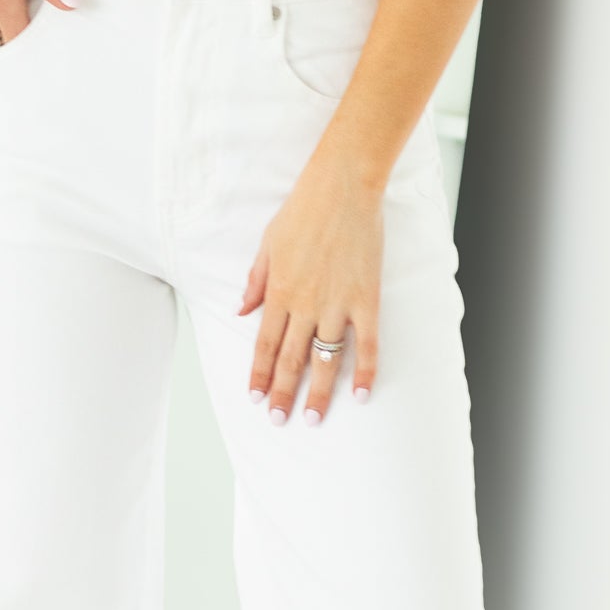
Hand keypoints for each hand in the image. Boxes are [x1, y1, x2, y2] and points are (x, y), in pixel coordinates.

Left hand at [236, 155, 382, 423]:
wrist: (342, 187)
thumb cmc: (303, 210)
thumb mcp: (268, 243)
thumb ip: (256, 281)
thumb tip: (241, 311)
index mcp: (279, 291)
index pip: (265, 344)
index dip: (260, 374)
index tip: (255, 399)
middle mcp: (305, 304)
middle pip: (291, 359)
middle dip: (282, 393)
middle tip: (278, 421)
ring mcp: (337, 304)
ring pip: (324, 359)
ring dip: (317, 392)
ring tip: (312, 420)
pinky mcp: (366, 298)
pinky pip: (367, 343)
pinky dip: (364, 371)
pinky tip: (361, 395)